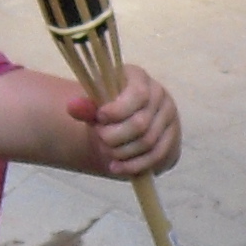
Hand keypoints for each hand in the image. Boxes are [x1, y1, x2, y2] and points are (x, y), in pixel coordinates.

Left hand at [73, 64, 180, 179]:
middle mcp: (160, 95)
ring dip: (122, 152)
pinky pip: (156, 156)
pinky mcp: (172, 139)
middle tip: (100, 138)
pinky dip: (133, 165)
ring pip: (148, 142)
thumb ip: (85, 107)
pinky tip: (116, 167)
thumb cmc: (108, 110)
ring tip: (106, 152)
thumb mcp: (95, 105)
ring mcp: (170, 118)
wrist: (122, 124)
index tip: (99, 119)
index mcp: (140, 78)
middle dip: (115, 136)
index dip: (117, 111)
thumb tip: (72, 107)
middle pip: (141, 123)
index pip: (137, 95)